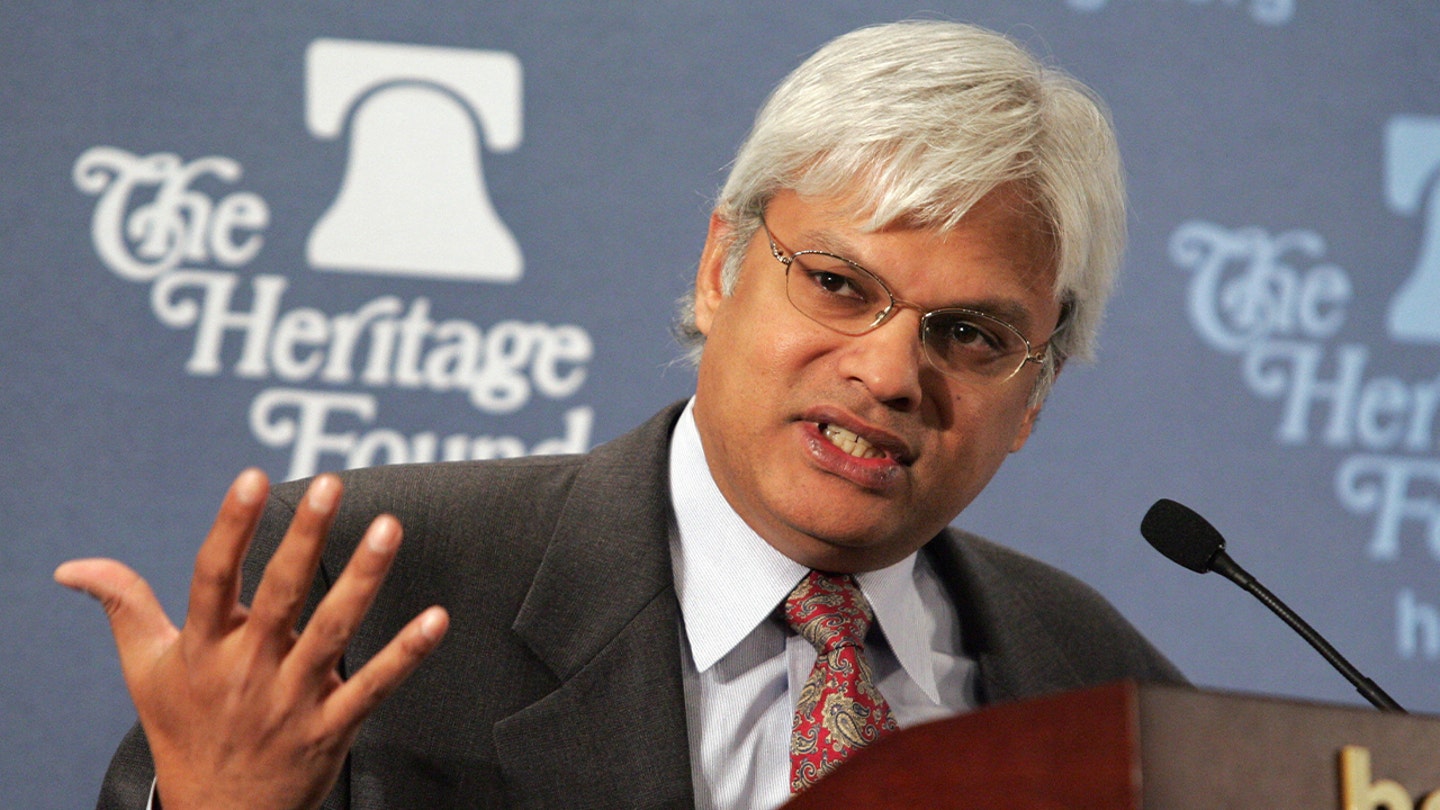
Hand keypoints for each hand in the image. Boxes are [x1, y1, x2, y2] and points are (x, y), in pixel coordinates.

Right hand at [55, 469, 448, 809]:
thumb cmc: (186, 731)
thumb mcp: (146, 671)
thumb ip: (125, 607)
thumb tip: (74, 567)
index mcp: (202, 649)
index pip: (212, 578)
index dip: (232, 527)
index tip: (253, 478)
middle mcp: (248, 669)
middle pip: (279, 595)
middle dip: (305, 539)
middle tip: (332, 485)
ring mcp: (292, 700)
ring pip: (332, 631)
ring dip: (363, 579)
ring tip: (388, 529)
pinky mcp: (331, 727)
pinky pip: (374, 687)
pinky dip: (406, 653)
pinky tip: (436, 618)